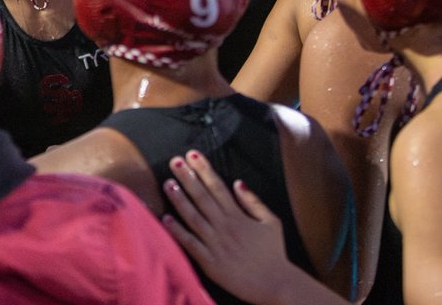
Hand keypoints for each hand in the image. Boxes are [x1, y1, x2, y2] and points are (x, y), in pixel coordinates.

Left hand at [161, 151, 294, 303]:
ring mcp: (216, 245)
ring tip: (167, 183)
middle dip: (188, 178)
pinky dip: (178, 232)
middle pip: (202, 198)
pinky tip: (166, 219)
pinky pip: (191, 244)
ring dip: (179, 200)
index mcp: (238, 216)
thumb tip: (238, 182)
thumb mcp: (271, 222)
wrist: (276, 285)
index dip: (204, 170)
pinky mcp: (210, 263)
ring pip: (194, 218)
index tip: (192, 155)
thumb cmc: (273, 254)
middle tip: (174, 161)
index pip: (218, 187)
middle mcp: (225, 228)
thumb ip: (253, 202)